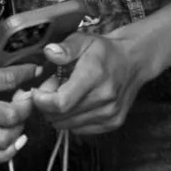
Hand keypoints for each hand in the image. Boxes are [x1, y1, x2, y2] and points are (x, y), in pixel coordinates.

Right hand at [0, 37, 46, 164]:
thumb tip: (20, 55)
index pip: (3, 80)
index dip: (26, 74)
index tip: (36, 70)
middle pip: (6, 115)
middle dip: (27, 105)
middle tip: (31, 95)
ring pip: (1, 140)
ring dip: (20, 128)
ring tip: (21, 114)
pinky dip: (7, 153)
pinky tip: (17, 139)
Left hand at [30, 33, 156, 136]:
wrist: (133, 61)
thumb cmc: (104, 51)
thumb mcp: (83, 40)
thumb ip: (65, 48)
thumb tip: (49, 52)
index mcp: (94, 76)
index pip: (60, 102)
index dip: (42, 101)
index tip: (37, 91)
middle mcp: (104, 98)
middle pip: (61, 116)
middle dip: (47, 106)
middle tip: (52, 89)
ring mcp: (110, 113)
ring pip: (68, 126)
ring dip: (59, 114)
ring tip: (65, 95)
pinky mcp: (113, 123)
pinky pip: (80, 130)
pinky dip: (72, 120)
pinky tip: (76, 104)